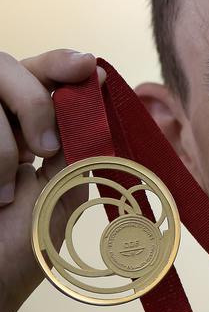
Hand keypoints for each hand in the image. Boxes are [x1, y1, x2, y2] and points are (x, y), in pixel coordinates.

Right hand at [0, 49, 104, 311]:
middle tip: (43, 148)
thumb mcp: (62, 186)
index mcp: (29, 129)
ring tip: (3, 193)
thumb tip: (96, 84)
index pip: (43, 75)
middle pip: (8, 66)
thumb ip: (75, 137)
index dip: (62, 63)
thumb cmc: (22, 249)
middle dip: (33, 99)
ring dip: (3, 143)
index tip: (88, 67)